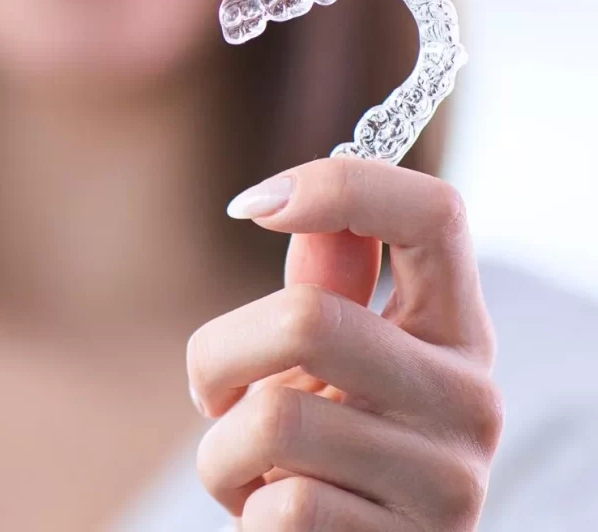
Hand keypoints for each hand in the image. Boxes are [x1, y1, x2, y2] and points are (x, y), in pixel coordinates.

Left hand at [186, 158, 503, 529]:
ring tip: (250, 465)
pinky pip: (278, 510)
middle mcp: (469, 396)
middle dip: (217, 355)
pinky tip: (274, 513)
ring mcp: (447, 483)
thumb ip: (327, 278)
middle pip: (306, 319)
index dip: (339, 185)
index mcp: (454, 325)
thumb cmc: (333, 437)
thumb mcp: (335, 353)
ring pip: (271, 421)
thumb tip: (289, 195)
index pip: (433, 213)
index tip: (251, 206)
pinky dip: (244, 509)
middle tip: (216, 392)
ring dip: (221, 447)